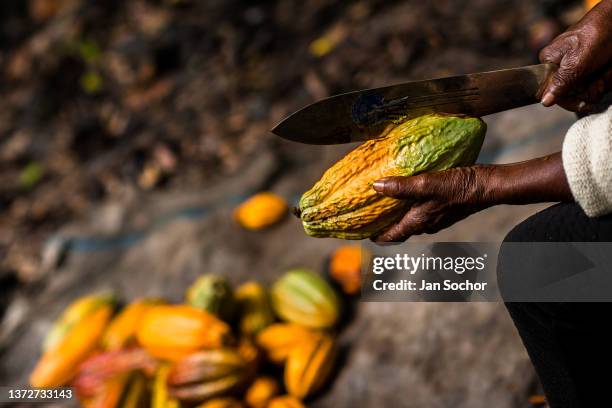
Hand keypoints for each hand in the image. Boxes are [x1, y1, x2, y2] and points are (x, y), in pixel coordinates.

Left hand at [372, 153, 571, 242]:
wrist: (488, 186)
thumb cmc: (458, 187)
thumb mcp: (427, 184)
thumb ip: (401, 187)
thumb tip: (375, 186)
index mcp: (418, 222)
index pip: (391, 237)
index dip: (374, 236)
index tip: (359, 231)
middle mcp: (426, 224)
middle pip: (399, 230)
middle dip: (383, 224)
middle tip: (367, 214)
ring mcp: (436, 219)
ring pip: (410, 220)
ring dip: (396, 214)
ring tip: (383, 201)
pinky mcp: (443, 210)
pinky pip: (420, 212)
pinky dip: (409, 206)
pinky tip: (407, 192)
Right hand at [539, 0, 611, 111]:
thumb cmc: (595, 34)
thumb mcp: (576, 62)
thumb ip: (560, 83)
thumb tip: (544, 101)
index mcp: (549, 63)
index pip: (550, 92)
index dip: (567, 99)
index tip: (581, 102)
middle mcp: (561, 67)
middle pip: (570, 93)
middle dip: (588, 90)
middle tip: (598, 81)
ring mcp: (577, 68)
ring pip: (587, 90)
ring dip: (600, 83)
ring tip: (605, 70)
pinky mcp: (592, 68)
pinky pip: (598, 83)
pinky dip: (606, 78)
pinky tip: (608, 69)